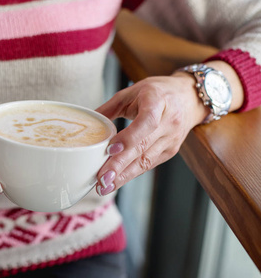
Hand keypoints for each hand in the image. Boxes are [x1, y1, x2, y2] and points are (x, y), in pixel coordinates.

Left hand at [94, 74, 207, 194]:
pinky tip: (116, 182)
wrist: (190, 98)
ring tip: (104, 186)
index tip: (110, 149)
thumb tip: (87, 121)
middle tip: (101, 179)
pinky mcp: (170, 151)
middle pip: (143, 147)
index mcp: (157, 101)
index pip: (146, 122)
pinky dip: (131, 174)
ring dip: (123, 176)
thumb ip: (109, 107)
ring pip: (145, 161)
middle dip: (120, 166)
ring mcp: (171, 139)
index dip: (129, 138)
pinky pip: (148, 164)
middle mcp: (168, 122)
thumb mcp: (132, 91)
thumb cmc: (157, 92)